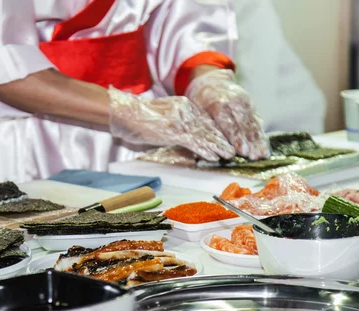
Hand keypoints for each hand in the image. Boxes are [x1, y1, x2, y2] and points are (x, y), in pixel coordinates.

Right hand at [108, 86, 234, 160]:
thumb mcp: (163, 116)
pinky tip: (214, 156)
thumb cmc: (138, 117)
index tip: (226, 139)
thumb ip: (177, 123)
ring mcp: (180, 120)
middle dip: (222, 139)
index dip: (217, 131)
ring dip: (218, 146)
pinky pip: (194, 142)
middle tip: (234, 149)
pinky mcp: (173, 131)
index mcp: (184, 105)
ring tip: (228, 155)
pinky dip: (205, 150)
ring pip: (204, 135)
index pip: (205, 119)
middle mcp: (185, 110)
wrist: (124, 112)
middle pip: (208, 127)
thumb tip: (186, 136)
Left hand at [185, 69, 270, 159]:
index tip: (242, 152)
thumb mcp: (198, 111)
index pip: (229, 124)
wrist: (211, 81)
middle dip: (250, 143)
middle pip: (243, 125)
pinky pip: (257, 120)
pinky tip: (264, 146)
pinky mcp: (251, 104)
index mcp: (217, 104)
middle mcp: (233, 102)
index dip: (236, 138)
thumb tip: (208, 148)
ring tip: (263, 155)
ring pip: (253, 123)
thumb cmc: (200, 101)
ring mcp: (244, 102)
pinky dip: (261, 133)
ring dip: (258, 140)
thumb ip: (206, 126)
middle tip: (255, 157)